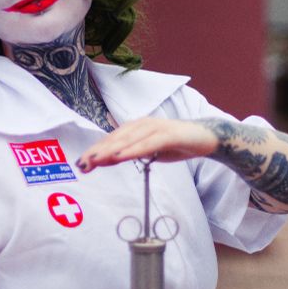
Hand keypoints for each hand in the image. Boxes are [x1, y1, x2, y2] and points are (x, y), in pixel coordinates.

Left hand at [76, 116, 217, 170]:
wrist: (207, 138)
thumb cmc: (175, 144)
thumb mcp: (149, 152)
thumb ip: (129, 154)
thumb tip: (106, 160)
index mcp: (136, 128)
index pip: (112, 140)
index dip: (96, 151)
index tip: (80, 163)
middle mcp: (143, 124)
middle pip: (116, 139)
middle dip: (98, 151)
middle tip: (82, 164)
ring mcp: (156, 127)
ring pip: (129, 139)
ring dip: (111, 150)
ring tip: (96, 160)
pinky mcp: (169, 134)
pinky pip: (148, 143)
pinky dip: (134, 149)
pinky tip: (121, 156)